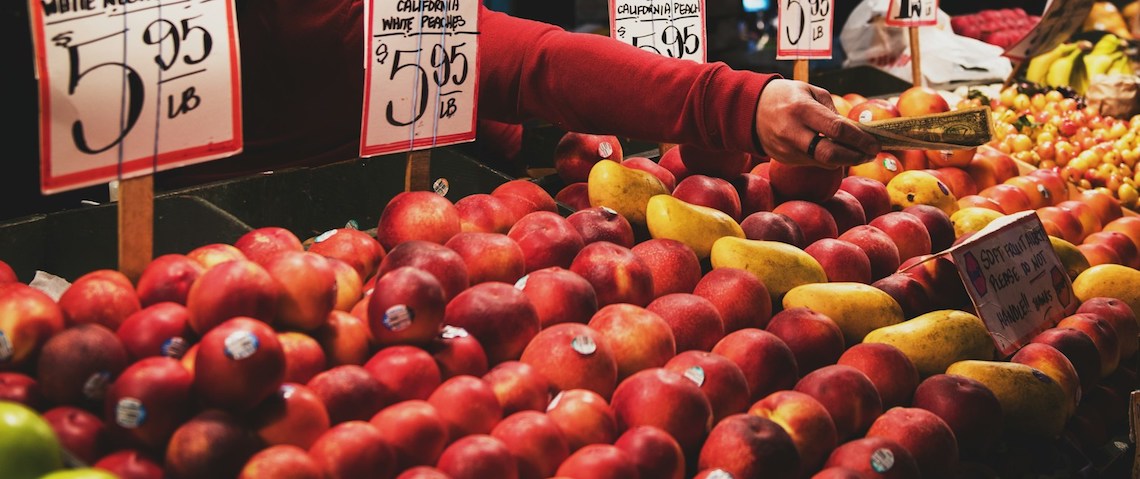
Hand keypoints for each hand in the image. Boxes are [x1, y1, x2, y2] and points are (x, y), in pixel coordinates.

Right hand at [754, 79, 879, 167]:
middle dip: (855, 156)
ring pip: (824, 163)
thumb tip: (854, 132)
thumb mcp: (810, 91)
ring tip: (858, 153)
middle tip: (871, 153)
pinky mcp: (784, 159)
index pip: (837, 130)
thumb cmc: (786, 96)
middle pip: (830, 155)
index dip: (860, 139)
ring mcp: (787, 149)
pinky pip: (813, 163)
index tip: (875, 143)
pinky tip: (837, 152)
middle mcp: (793, 132)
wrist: (751, 109)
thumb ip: (832, 111)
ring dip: (845, 160)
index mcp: (802, 110)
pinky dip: (829, 159)